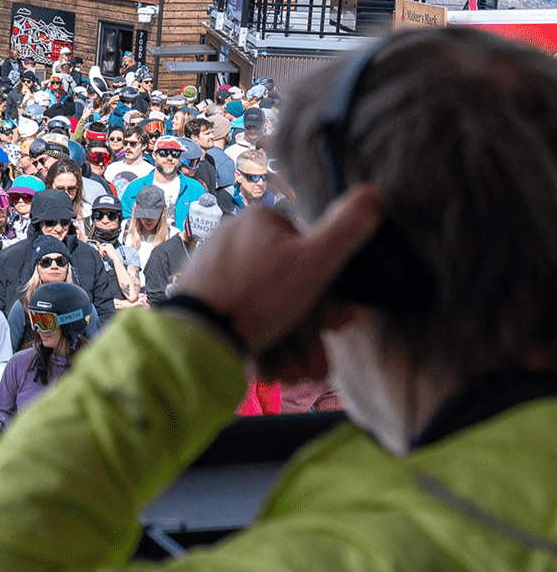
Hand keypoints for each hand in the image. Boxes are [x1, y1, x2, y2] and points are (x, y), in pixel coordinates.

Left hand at [170, 186, 382, 380]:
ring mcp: (213, 270)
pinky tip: (265, 371)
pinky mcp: (199, 300)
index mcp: (260, 220)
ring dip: (285, 349)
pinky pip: (238, 321)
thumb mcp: (315, 261)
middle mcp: (232, 239)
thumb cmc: (257, 297)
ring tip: (290, 376)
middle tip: (316, 366)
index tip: (340, 325)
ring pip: (265, 311)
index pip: (308, 257)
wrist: (196, 338)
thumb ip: (348, 228)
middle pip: (287, 291)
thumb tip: (374, 195)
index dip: (328, 298)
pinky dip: (255, 346)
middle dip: (307, 334)